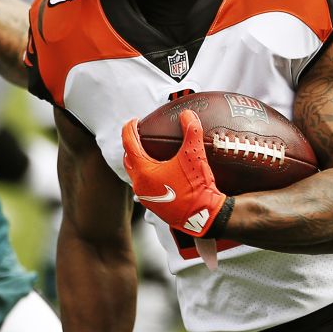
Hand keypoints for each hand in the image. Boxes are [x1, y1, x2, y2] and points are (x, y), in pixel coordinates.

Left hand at [121, 110, 231, 238]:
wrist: (204, 217)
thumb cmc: (196, 188)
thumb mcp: (194, 156)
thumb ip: (192, 132)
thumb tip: (188, 114)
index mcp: (143, 171)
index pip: (128, 143)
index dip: (129, 128)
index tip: (134, 120)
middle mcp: (139, 184)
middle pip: (128, 159)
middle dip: (131, 145)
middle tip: (139, 134)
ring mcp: (145, 197)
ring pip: (135, 173)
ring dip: (138, 161)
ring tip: (148, 151)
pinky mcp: (153, 205)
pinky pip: (144, 185)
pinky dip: (146, 173)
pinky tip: (159, 170)